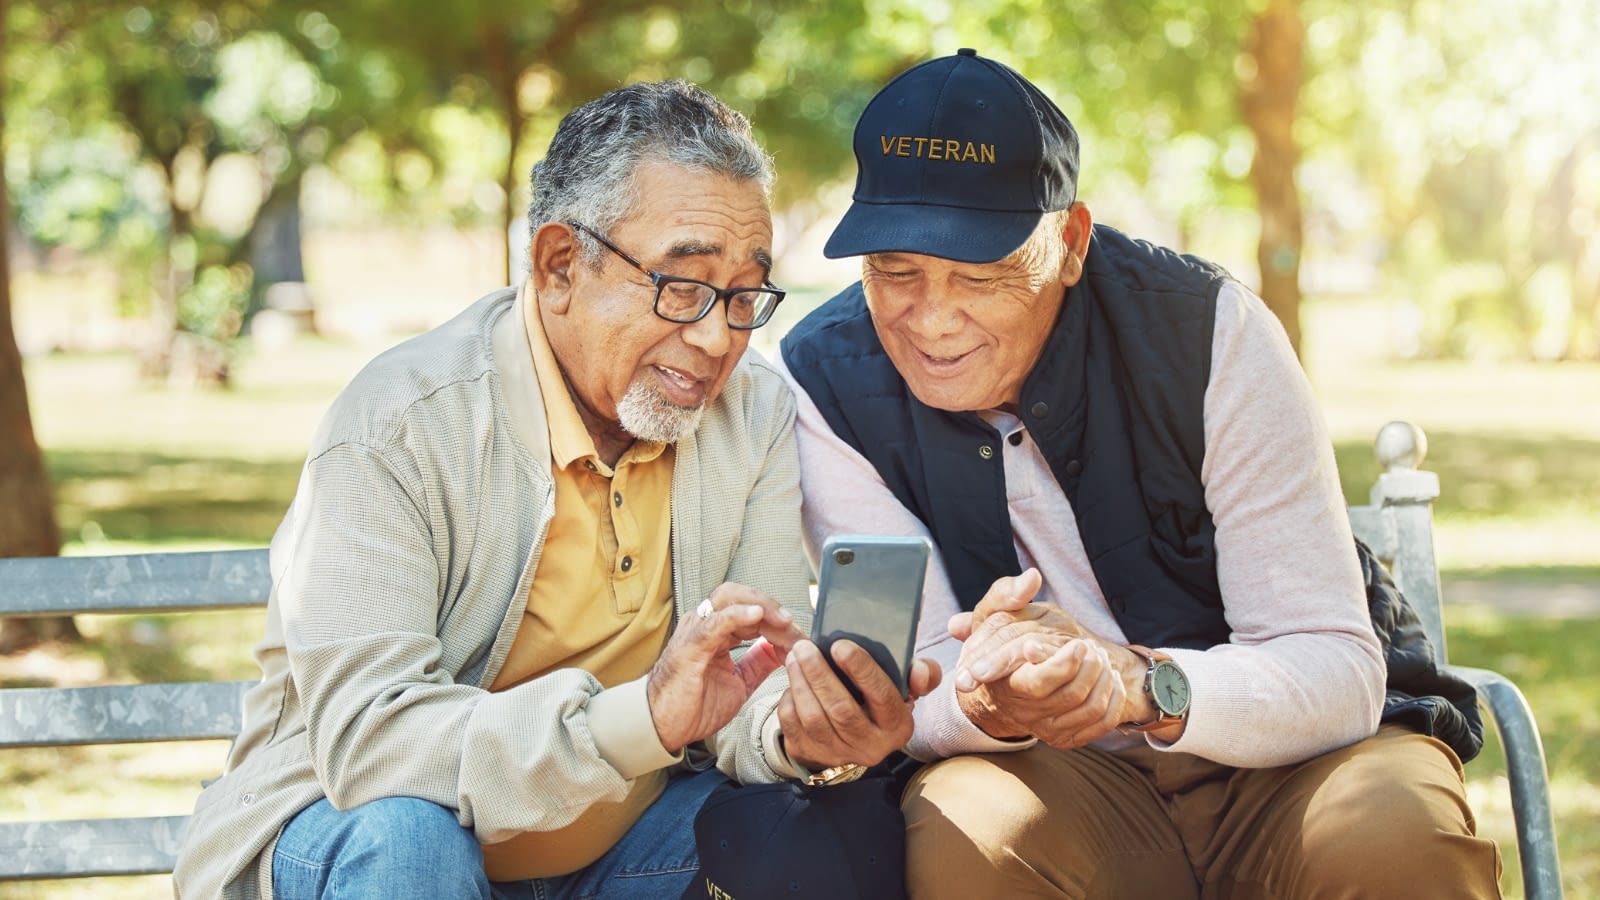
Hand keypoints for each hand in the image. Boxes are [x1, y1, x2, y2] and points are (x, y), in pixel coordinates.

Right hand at [646, 583, 806, 752]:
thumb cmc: (693, 705)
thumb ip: (758, 662)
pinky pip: (715, 622)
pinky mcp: (690, 646)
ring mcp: (696, 631)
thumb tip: (782, 649)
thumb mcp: (738, 682)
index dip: (777, 618)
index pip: (750, 609)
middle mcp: (705, 624)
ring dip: (761, 606)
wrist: (664, 727)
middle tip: (794, 626)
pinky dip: (738, 614)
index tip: (799, 636)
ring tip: (782, 620)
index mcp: (716, 631)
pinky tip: (757, 615)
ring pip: (729, 599)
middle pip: (741, 595)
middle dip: (772, 606)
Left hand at [776, 638, 940, 770]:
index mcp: (896, 726)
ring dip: (800, 683)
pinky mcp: (810, 754)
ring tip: (795, 657)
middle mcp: (869, 746)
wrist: (857, 739)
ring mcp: (838, 753)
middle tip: (806, 647)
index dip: (861, 669)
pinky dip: (789, 699)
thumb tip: (920, 670)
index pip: (881, 696)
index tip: (840, 645)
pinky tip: (791, 680)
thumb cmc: (880, 703)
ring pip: (814, 718)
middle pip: (841, 709)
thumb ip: (922, 674)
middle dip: (820, 674)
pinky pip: (793, 725)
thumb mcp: (906, 689)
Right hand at [950, 569, 1148, 747]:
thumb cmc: (1001, 641)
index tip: (1079, 643)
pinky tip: (1110, 679)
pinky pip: (1101, 724)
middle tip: (1090, 646)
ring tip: (1101, 657)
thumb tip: (1031, 578)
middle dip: (1090, 666)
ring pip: (1089, 708)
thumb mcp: (993, 615)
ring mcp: (1047, 728)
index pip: (1035, 683)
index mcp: (1005, 683)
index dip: (1061, 664)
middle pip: (1071, 694)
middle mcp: (1024, 712)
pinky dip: (1113, 699)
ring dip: (1104, 678)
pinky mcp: (1067, 737)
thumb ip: (1006, 594)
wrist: (1005, 683)